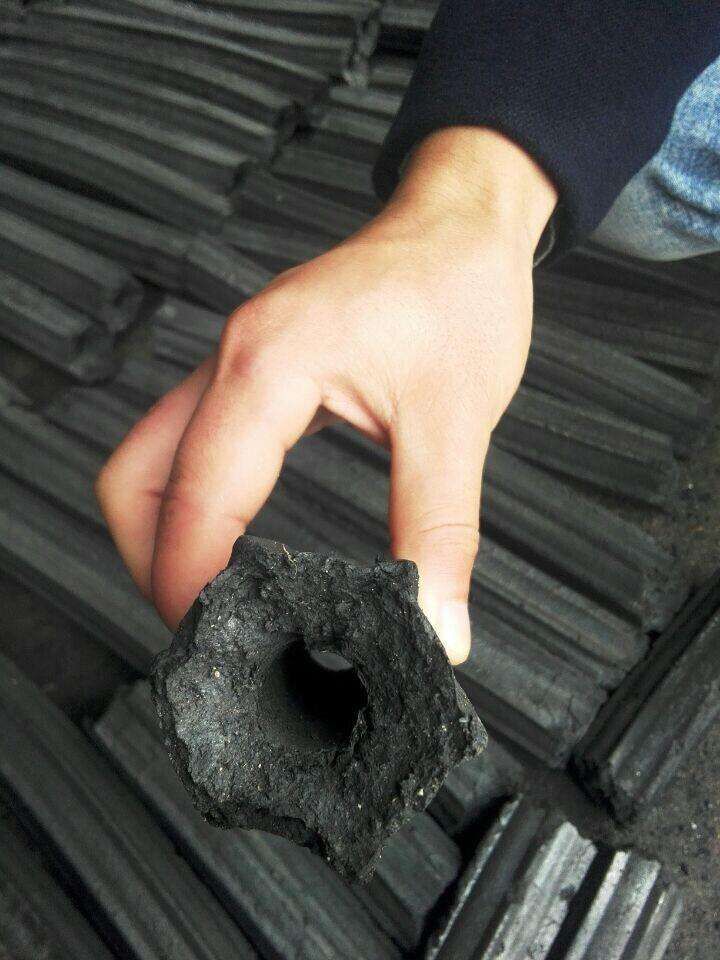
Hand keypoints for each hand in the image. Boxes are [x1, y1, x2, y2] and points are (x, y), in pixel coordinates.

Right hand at [96, 127, 556, 663]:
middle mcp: (232, 360)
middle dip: (151, 562)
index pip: (196, 497)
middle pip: (136, 480)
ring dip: (163, 532)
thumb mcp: (458, 424)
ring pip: (150, 460)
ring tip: (209, 595)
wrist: (462, 224)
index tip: (215, 642)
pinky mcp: (251, 369)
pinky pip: (188, 444)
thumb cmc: (461, 295)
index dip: (189, 582)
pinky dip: (191, 501)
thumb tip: (436, 627)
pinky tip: (233, 538)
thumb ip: (439, 533)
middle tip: (203, 626)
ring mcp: (233, 361)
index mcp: (269, 367)